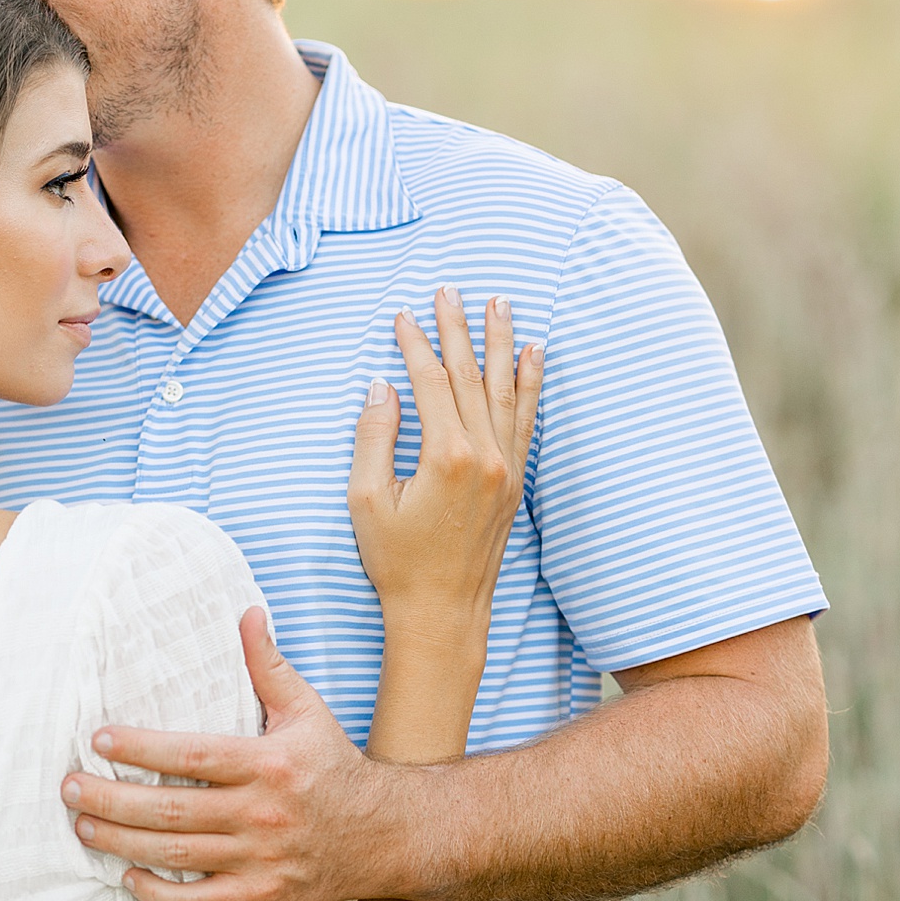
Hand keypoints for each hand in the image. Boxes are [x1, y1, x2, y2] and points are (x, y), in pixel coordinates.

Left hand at [60, 611, 388, 900]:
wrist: (387, 835)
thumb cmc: (335, 767)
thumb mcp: (307, 710)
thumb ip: (268, 666)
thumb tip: (246, 613)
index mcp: (269, 764)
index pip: (192, 757)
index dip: (140, 749)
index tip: (98, 740)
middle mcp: (263, 814)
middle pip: (171, 811)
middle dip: (111, 800)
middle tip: (69, 788)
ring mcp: (261, 861)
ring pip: (177, 857)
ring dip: (121, 843)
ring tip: (82, 827)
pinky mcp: (263, 897)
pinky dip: (159, 895)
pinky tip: (128, 876)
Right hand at [349, 289, 541, 618]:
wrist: (441, 611)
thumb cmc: (397, 561)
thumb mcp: (367, 500)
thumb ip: (374, 438)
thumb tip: (383, 387)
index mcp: (446, 455)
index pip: (430, 382)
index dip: (415, 345)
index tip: (402, 316)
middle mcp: (484, 455)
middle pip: (470, 376)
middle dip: (458, 329)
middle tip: (450, 289)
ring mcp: (505, 468)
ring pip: (505, 390)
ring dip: (502, 343)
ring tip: (500, 304)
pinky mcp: (513, 481)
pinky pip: (526, 420)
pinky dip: (530, 384)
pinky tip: (533, 356)